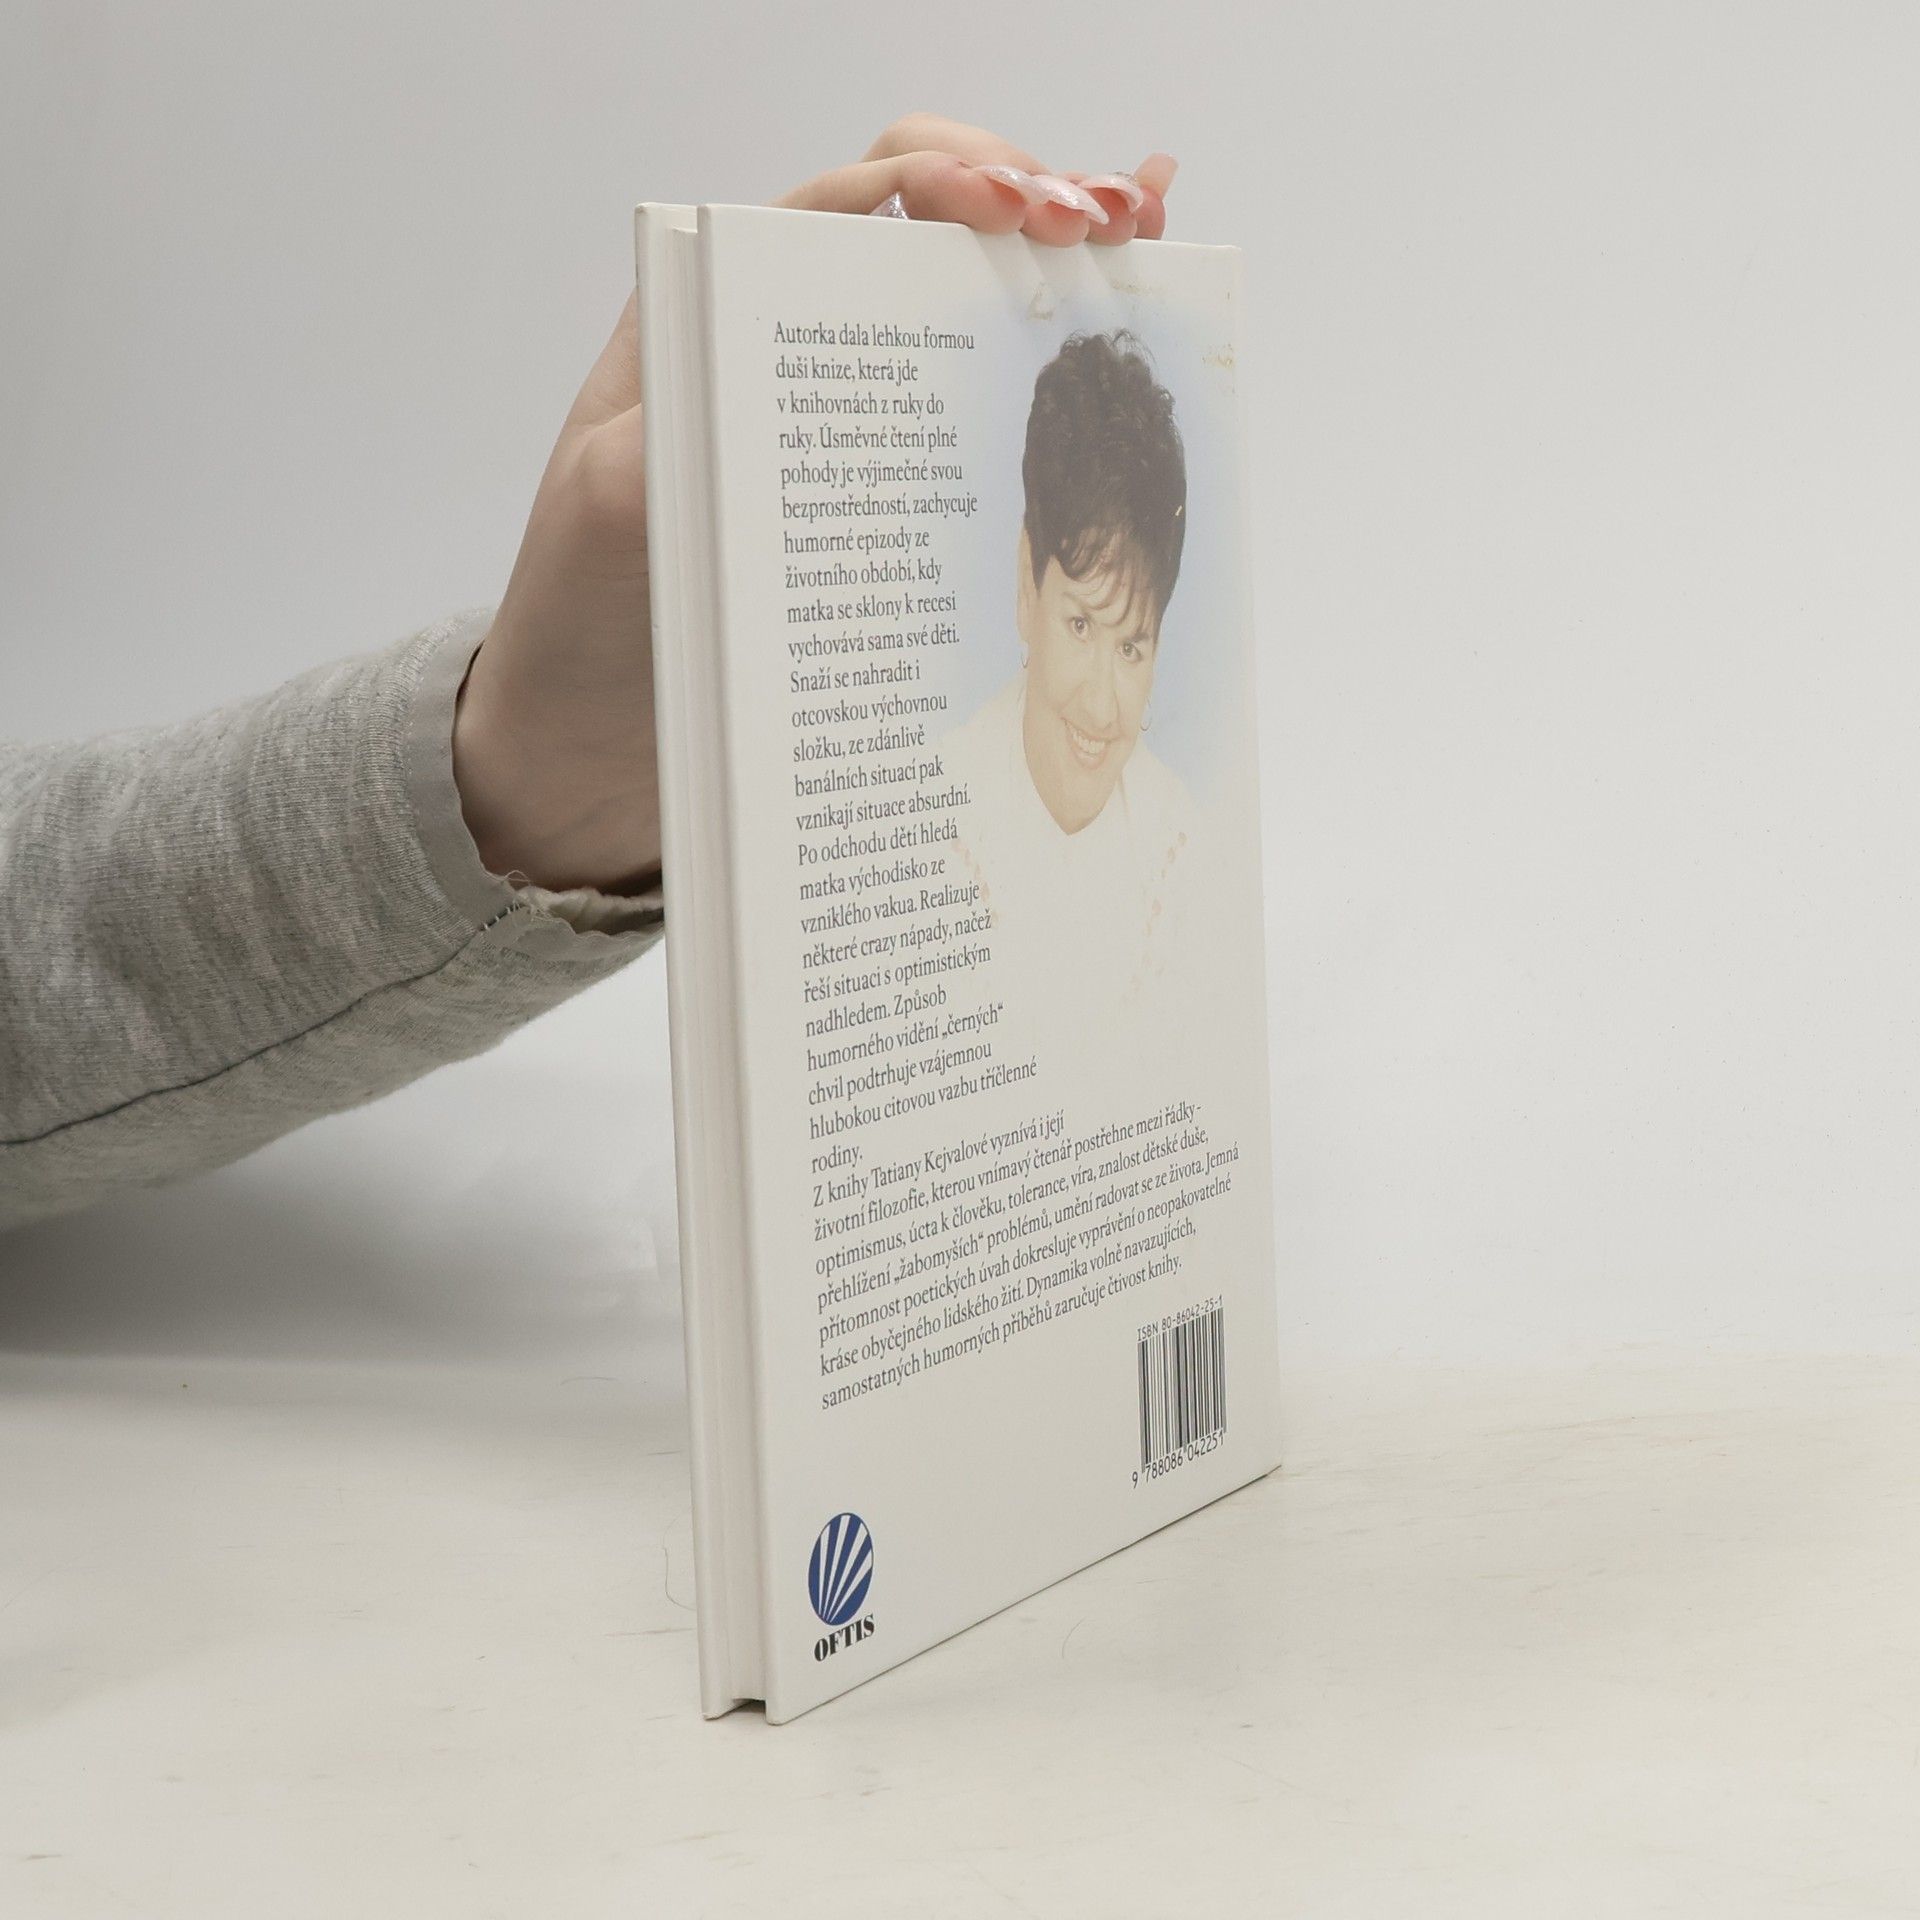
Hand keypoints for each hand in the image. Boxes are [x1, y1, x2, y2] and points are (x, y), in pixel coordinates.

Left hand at [452, 117, 1178, 895]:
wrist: (589, 747)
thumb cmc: (581, 622)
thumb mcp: (611, 517)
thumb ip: (678, 422)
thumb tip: (766, 377)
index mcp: (722, 320)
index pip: (853, 197)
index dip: (950, 176)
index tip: (1019, 208)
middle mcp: (794, 357)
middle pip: (934, 235)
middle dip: (1035, 204)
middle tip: (1110, 230)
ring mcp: (849, 435)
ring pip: (970, 321)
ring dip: (1063, 280)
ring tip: (1149, 260)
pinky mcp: (888, 513)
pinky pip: (981, 430)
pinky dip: (1057, 387)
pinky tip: (1126, 356)